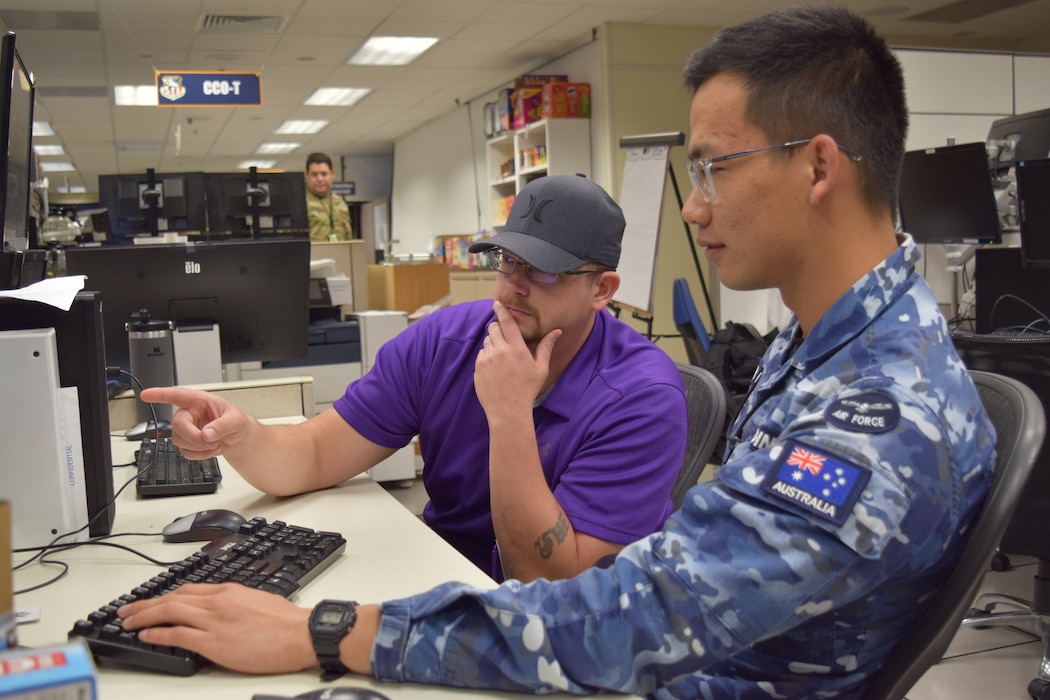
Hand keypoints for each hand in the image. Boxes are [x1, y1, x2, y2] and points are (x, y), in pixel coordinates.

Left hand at [118, 583, 314, 674]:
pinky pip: (177, 635)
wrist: (301, 633)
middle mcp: (217, 602)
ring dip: (144, 617)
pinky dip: (157, 634)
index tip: (151, 601)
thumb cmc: (287, 622)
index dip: (164, 596)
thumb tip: (223, 613)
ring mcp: (214, 622)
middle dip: (145, 604)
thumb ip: (236, 604)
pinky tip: (146, 636)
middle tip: (126, 610)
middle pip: (172, 598)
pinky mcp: (214, 642)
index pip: (188, 590)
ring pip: (169, 612)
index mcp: (229, 591)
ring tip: (128, 623)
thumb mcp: (258, 601)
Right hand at [139, 386, 250, 459]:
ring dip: (198, 447)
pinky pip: (184, 452)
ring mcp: (187, 429)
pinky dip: (199, 455)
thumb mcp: (236, 420)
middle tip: (210, 441)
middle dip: (193, 436)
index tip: (145, 395)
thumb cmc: (236, 422)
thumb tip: (207, 434)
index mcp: (199, 401)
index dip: (160, 395)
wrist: (238, 438)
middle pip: (177, 424)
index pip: (177, 395)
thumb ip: (222, 426)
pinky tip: (210, 450)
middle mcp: (190, 414)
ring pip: (179, 440)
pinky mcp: (187, 443)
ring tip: (215, 444)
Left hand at [474, 300, 559, 418]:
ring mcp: (487, 359)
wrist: (508, 411)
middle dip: (497, 329)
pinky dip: (486, 357)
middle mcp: (500, 350)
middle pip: (493, 328)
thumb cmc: (527, 390)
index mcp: (517, 349)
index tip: (497, 304)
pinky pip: (481, 355)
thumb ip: (546, 346)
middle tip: (505, 340)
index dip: (501, 310)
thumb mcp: (540, 368)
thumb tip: (557, 331)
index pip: (507, 322)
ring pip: (487, 341)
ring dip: (493, 344)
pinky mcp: (478, 368)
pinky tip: (495, 370)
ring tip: (502, 361)